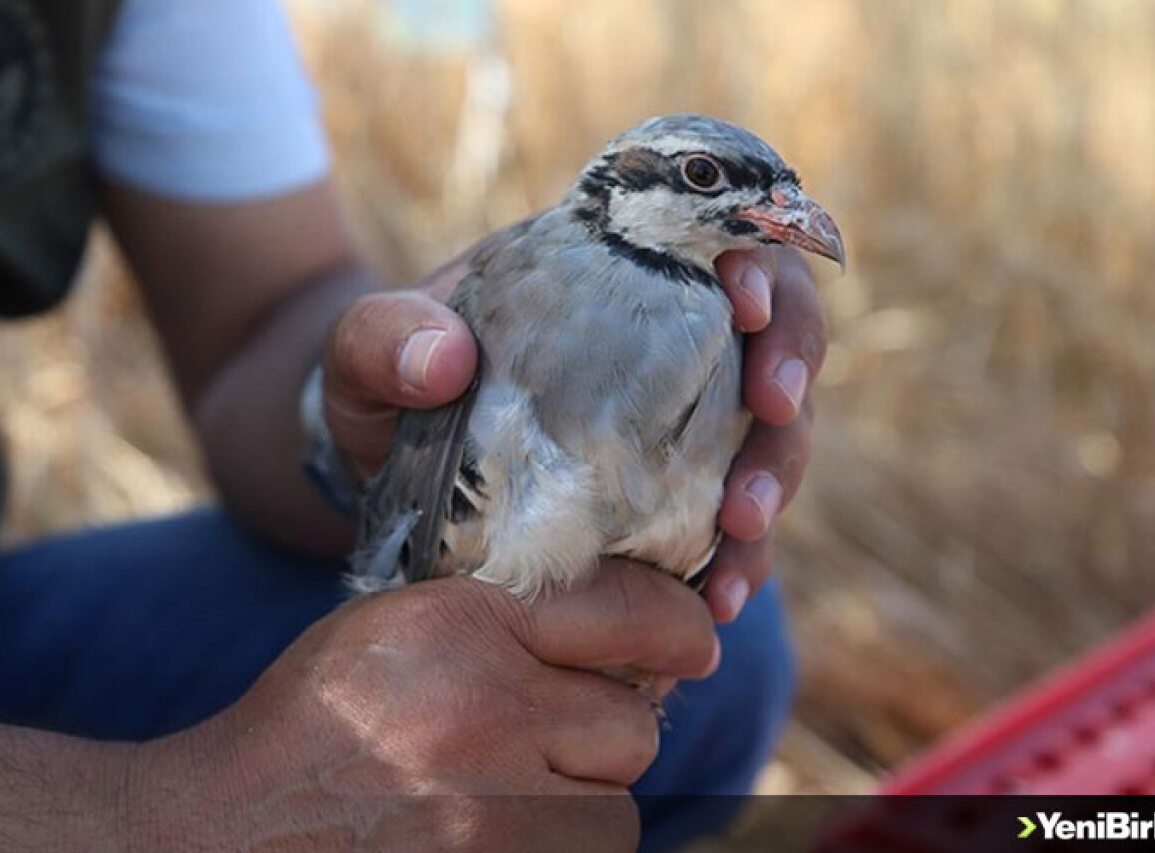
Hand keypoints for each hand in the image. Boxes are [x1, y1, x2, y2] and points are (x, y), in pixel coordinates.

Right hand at [129, 562, 718, 851]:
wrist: (229, 835)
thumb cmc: (321, 726)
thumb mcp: (401, 631)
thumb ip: (506, 618)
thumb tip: (636, 639)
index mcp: (461, 623)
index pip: (629, 609)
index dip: (679, 627)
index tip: (692, 643)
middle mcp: (486, 708)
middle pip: (634, 725)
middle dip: (600, 737)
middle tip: (536, 746)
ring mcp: (493, 811)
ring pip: (617, 809)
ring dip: (578, 807)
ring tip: (499, 805)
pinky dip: (555, 849)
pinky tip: (491, 837)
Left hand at [321, 241, 825, 622]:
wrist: (384, 461)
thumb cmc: (385, 382)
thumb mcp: (365, 350)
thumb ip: (383, 337)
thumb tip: (444, 360)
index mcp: (613, 272)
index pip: (719, 245)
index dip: (757, 266)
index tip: (742, 304)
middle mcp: (666, 339)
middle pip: (776, 337)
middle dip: (789, 374)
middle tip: (769, 418)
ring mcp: (677, 421)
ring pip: (772, 435)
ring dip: (774, 480)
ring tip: (738, 536)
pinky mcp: (670, 497)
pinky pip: (731, 522)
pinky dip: (737, 558)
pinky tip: (715, 599)